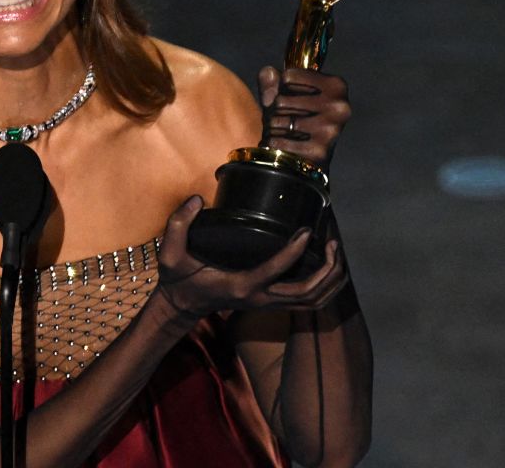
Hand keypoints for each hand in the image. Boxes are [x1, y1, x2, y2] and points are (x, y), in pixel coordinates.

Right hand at [156, 196, 348, 317]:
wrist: (182, 305)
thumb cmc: (179, 278)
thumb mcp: (169, 254)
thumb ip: (177, 225)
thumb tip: (196, 200)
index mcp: (240, 286)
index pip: (276, 271)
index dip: (295, 251)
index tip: (306, 230)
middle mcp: (260, 299)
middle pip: (308, 293)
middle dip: (327, 269)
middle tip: (331, 241)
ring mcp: (268, 304)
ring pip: (314, 301)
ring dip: (332, 279)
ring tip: (335, 250)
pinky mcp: (272, 302)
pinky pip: (310, 301)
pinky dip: (326, 286)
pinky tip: (327, 263)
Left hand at [257, 66, 350, 168]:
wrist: (309, 157)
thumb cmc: (297, 117)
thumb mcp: (286, 92)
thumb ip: (270, 79)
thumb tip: (269, 87)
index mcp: (336, 85)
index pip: (287, 77)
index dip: (281, 87)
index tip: (289, 96)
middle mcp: (339, 106)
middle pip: (280, 100)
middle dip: (273, 110)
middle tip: (282, 117)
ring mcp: (331, 129)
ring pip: (278, 121)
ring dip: (271, 127)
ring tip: (281, 130)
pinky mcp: (319, 151)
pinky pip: (279, 142)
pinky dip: (272, 143)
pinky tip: (281, 143)